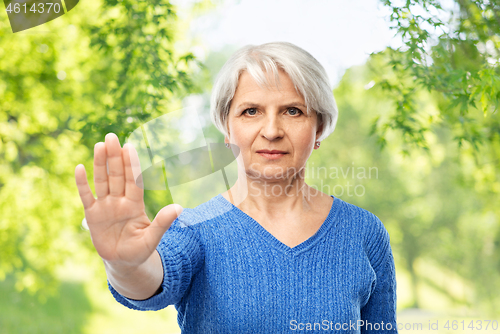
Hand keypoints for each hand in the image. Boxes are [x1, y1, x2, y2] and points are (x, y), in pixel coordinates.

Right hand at [75, 133, 181, 268]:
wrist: (123, 262)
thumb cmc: (140, 250)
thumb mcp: (152, 238)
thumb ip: (163, 223)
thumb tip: (179, 207)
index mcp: (135, 205)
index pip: (133, 180)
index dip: (131, 165)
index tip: (130, 147)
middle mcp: (119, 201)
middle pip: (116, 175)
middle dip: (114, 157)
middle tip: (111, 137)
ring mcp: (105, 206)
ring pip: (102, 181)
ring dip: (99, 164)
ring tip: (99, 146)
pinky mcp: (92, 215)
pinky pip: (86, 196)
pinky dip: (82, 184)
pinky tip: (80, 168)